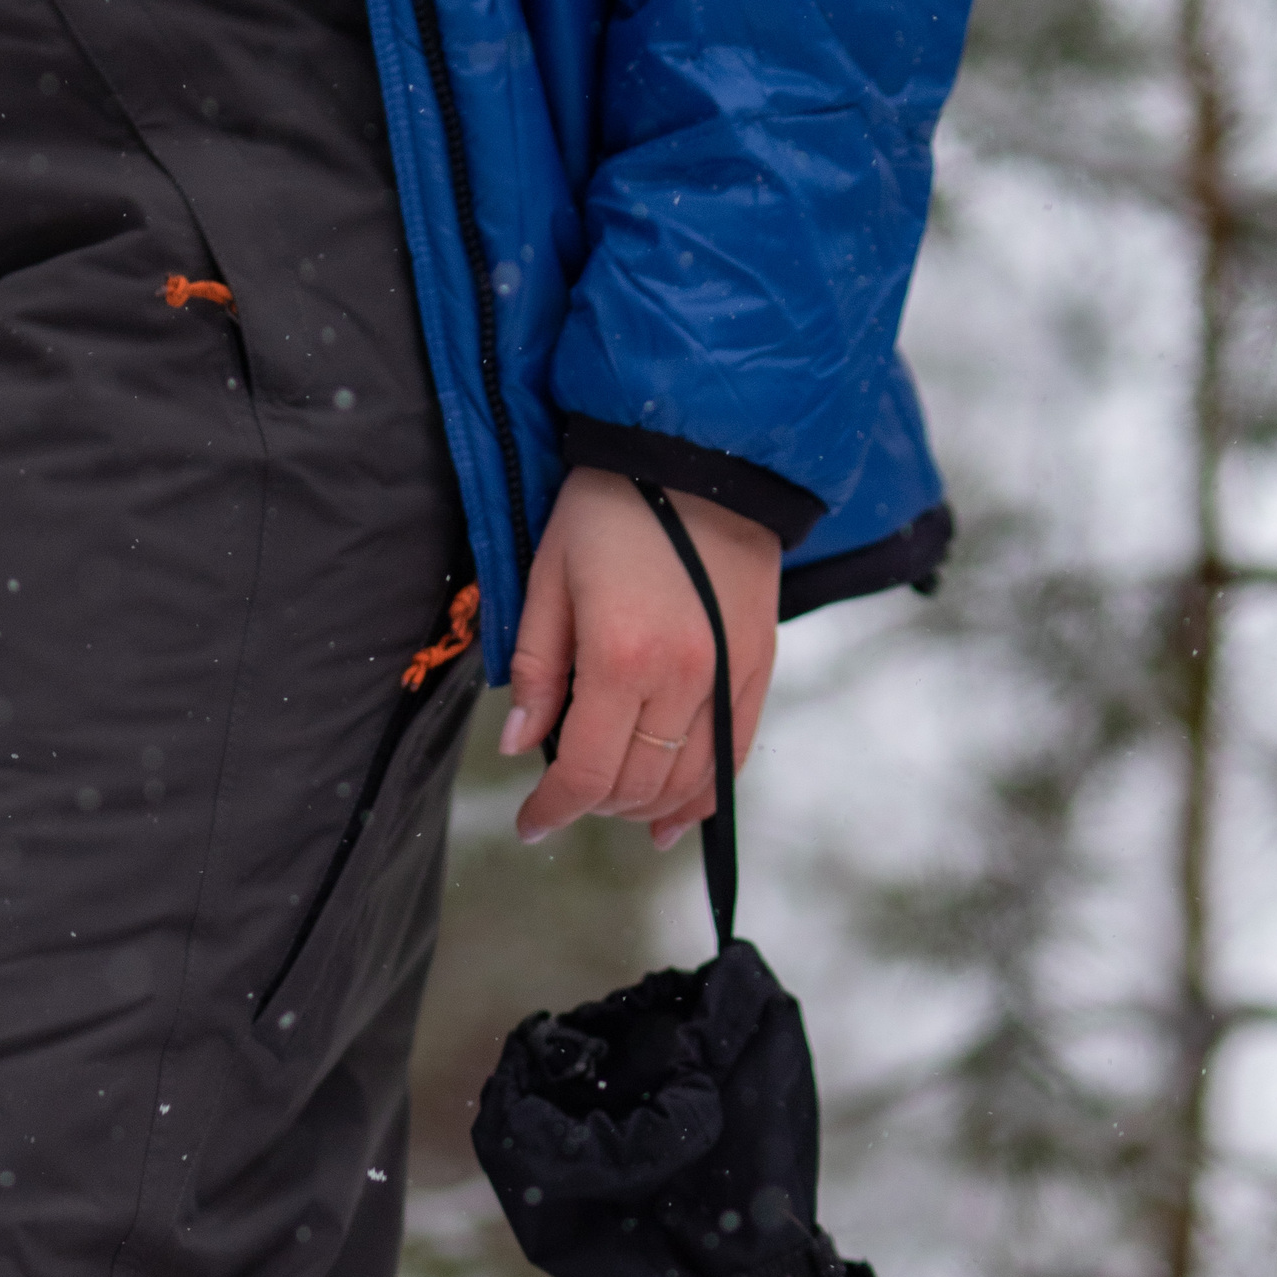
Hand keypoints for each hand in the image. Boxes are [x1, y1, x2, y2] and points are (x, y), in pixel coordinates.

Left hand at [499, 468, 781, 847]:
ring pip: (688, 781)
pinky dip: (703, 796)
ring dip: (644, 804)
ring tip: (612, 803)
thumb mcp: (550, 577)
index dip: (552, 809)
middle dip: (592, 804)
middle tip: (563, 794)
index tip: (529, 823)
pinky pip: (734, 755)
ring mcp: (730, 675)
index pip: (585, 772)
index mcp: (621, 657)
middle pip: (636, 783)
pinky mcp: (759, 666)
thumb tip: (518, 746)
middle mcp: (684, 678)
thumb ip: (537, 669)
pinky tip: (675, 817)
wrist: (702, 453)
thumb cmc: (610, 507)